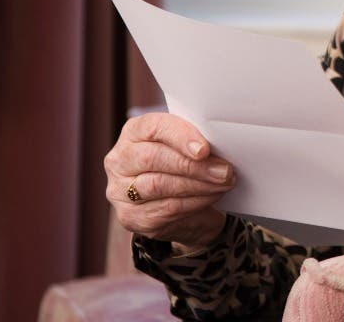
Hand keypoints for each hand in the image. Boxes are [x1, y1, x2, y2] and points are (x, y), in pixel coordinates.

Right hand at [104, 112, 234, 250]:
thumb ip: (198, 142)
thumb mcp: (190, 146)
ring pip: (158, 185)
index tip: (205, 149)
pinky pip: (164, 209)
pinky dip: (194, 202)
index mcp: (134, 132)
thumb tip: (224, 145)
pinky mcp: (130, 217)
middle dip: (193, 166)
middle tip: (224, 171)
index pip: (153, 127)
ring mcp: (119, 190)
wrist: (180, 206)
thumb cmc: (186, 164)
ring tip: (224, 183)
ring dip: (198, 185)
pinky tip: (212, 196)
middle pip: (152, 157)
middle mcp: (119, 160)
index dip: (180, 136)